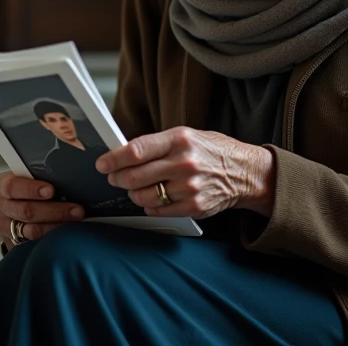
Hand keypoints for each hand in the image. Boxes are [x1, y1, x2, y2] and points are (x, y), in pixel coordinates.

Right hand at [0, 171, 84, 248]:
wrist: (17, 204)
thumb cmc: (29, 186)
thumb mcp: (30, 176)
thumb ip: (41, 175)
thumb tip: (69, 173)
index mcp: (3, 183)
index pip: (14, 186)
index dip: (32, 189)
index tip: (51, 191)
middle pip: (25, 210)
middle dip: (54, 210)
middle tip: (76, 210)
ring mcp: (4, 225)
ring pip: (31, 229)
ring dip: (57, 226)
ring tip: (75, 221)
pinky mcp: (13, 241)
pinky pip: (34, 242)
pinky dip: (52, 237)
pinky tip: (66, 233)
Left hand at [97, 127, 274, 217]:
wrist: (245, 172)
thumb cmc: (211, 151)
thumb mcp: (186, 135)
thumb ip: (157, 144)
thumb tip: (123, 153)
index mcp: (179, 139)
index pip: (136, 151)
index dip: (113, 159)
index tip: (102, 164)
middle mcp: (184, 163)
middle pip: (135, 177)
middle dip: (117, 178)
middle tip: (113, 177)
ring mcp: (189, 187)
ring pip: (144, 196)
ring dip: (133, 193)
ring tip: (135, 188)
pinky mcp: (194, 207)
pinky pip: (158, 211)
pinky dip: (150, 206)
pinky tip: (154, 197)